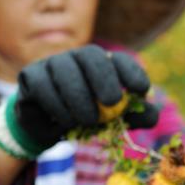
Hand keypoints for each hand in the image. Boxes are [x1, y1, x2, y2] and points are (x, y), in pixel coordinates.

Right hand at [7, 45, 158, 155]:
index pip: (118, 60)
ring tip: (89, 120)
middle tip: (113, 101)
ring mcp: (52, 63)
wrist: (46, 127)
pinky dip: (57, 105)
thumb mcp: (111, 120)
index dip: (131, 72)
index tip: (141, 90)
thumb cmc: (84, 118)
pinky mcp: (31, 76)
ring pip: (66, 71)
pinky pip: (44, 86)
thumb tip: (153, 115)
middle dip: (104, 78)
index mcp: (102, 64)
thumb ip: (132, 116)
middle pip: (92, 57)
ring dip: (80, 97)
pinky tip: (66, 121)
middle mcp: (78, 57)